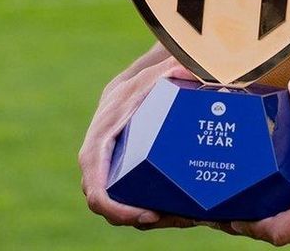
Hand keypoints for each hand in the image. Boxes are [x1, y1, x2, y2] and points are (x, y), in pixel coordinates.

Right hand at [77, 53, 202, 228]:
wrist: (129, 88)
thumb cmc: (141, 85)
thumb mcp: (157, 76)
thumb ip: (174, 72)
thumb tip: (193, 72)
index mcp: (100, 142)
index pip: (96, 185)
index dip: (115, 207)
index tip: (146, 214)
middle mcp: (97, 161)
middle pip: (104, 203)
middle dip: (133, 217)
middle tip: (168, 217)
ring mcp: (106, 171)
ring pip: (115, 205)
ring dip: (142, 217)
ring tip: (178, 216)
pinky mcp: (118, 176)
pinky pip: (124, 200)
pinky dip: (144, 209)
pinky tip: (175, 210)